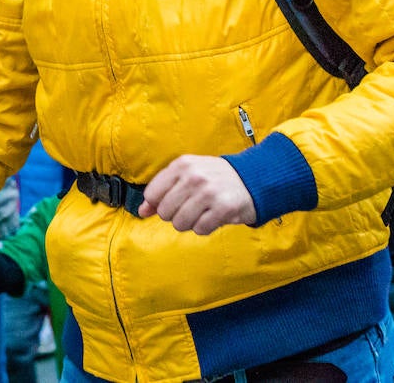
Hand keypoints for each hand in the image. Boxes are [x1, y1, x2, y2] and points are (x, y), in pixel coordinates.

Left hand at [139, 155, 256, 233]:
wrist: (251, 178)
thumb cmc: (214, 178)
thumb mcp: (187, 175)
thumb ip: (162, 191)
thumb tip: (141, 211)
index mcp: (182, 164)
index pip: (152, 194)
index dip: (158, 204)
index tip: (171, 202)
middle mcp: (194, 176)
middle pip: (164, 212)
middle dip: (175, 215)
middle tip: (190, 207)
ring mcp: (209, 192)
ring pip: (180, 223)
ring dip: (190, 223)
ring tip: (201, 212)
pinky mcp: (224, 208)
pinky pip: (200, 229)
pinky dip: (205, 227)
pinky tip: (213, 216)